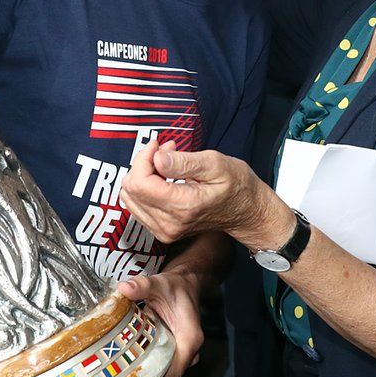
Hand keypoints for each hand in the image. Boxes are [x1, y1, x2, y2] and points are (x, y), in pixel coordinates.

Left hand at [118, 268, 202, 376]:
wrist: (184, 284)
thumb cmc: (174, 286)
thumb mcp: (158, 282)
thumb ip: (142, 285)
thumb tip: (123, 288)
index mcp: (190, 337)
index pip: (177, 368)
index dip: (158, 376)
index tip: (135, 373)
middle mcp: (189, 348)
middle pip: (170, 373)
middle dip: (147, 374)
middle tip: (123, 372)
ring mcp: (182, 350)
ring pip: (166, 368)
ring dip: (147, 368)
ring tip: (123, 367)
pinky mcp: (174, 348)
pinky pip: (162, 360)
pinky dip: (147, 361)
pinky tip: (129, 358)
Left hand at [120, 139, 276, 244]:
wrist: (246, 211)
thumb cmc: (235, 185)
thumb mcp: (215, 164)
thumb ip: (184, 162)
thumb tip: (157, 158)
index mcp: (182, 206)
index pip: (139, 183)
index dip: (143, 158)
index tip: (160, 145)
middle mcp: (169, 224)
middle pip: (131, 190)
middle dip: (142, 165)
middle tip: (165, 152)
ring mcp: (164, 231)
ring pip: (130, 198)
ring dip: (142, 176)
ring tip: (165, 164)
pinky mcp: (162, 231)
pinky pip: (137, 206)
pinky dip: (144, 188)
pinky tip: (162, 178)